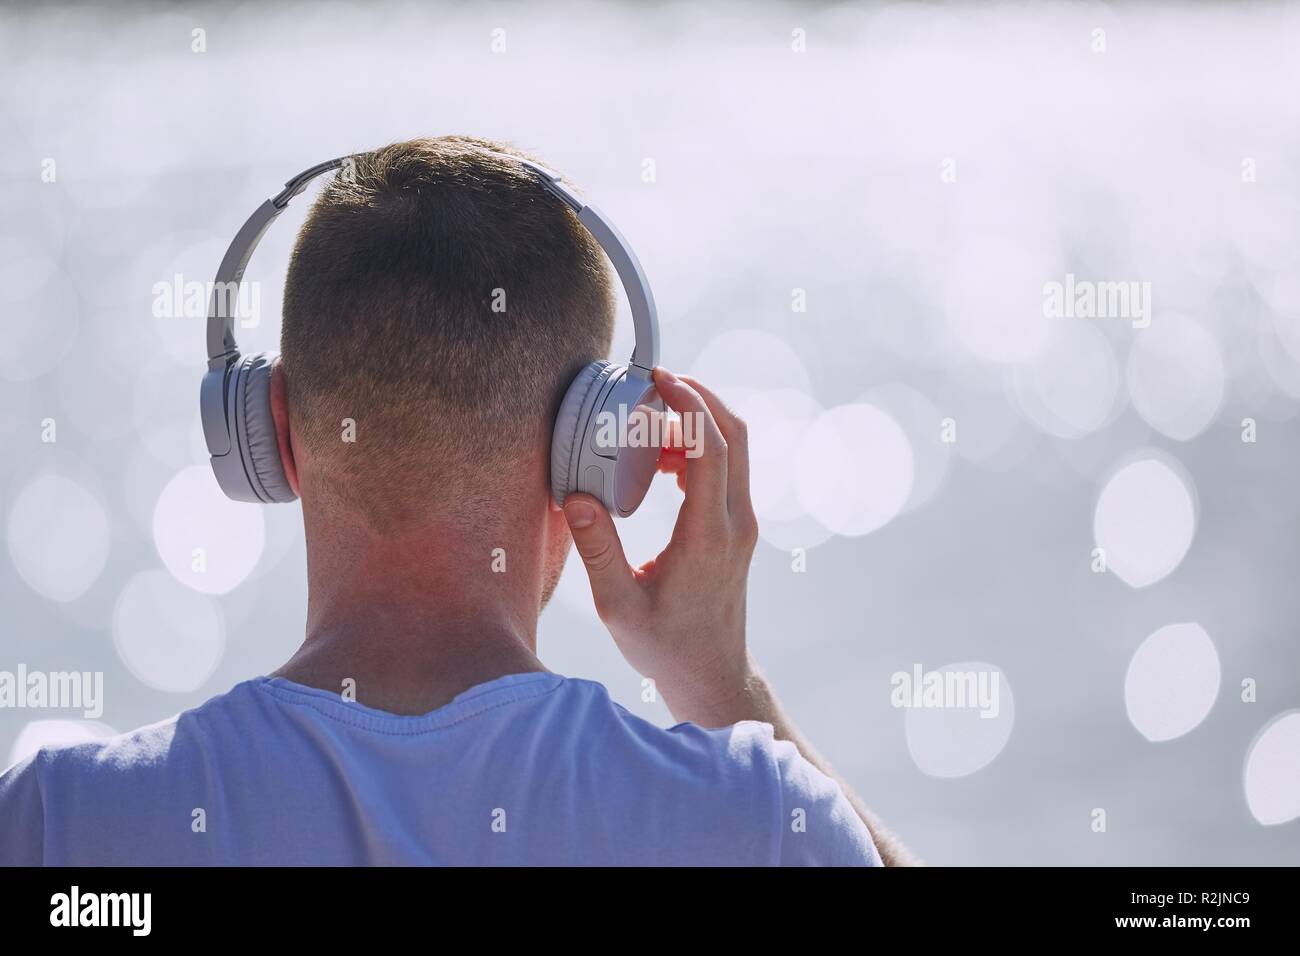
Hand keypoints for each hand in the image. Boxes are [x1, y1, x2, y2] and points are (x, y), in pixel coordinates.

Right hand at [562, 367, 759, 720]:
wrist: (711, 673)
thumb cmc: (664, 645)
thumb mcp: (617, 605)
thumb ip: (598, 551)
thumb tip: (576, 498)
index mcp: (708, 536)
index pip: (711, 449)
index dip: (688, 405)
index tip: (659, 380)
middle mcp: (734, 523)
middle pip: (734, 435)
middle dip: (700, 398)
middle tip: (657, 382)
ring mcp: (741, 524)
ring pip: (735, 450)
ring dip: (699, 423)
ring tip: (649, 423)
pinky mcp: (737, 528)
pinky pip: (728, 470)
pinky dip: (700, 448)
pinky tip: (661, 459)